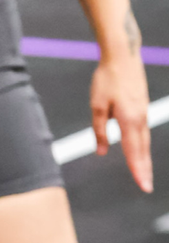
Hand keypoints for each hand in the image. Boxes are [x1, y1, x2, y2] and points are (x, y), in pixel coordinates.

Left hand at [91, 43, 152, 190]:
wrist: (122, 56)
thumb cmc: (106, 79)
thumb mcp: (97, 106)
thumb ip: (100, 130)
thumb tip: (102, 151)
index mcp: (129, 119)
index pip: (134, 151)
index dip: (137, 170)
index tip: (143, 185)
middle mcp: (140, 118)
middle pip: (143, 149)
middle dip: (144, 169)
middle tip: (146, 186)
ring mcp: (143, 112)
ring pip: (144, 141)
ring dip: (144, 159)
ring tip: (144, 174)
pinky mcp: (142, 107)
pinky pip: (143, 132)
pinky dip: (143, 145)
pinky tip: (140, 152)